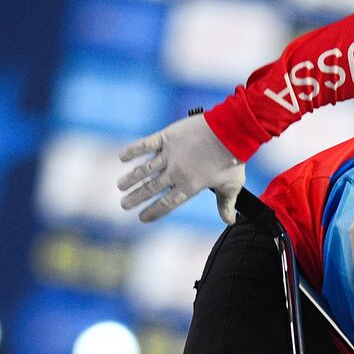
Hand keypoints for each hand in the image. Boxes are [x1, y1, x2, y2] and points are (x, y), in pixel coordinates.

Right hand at [117, 114, 244, 223]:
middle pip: (151, 189)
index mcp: (189, 187)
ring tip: (120, 186)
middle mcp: (176, 173)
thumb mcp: (232, 186)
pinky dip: (133, 150)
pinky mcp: (168, 137)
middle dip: (135, 198)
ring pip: (145, 170)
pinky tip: (122, 157)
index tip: (142, 218)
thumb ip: (226, 205)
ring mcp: (170, 154)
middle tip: (123, 204)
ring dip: (131, 178)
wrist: (231, 131)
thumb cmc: (234, 159)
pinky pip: (146, 144)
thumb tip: (230, 222)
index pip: (166, 203)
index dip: (153, 212)